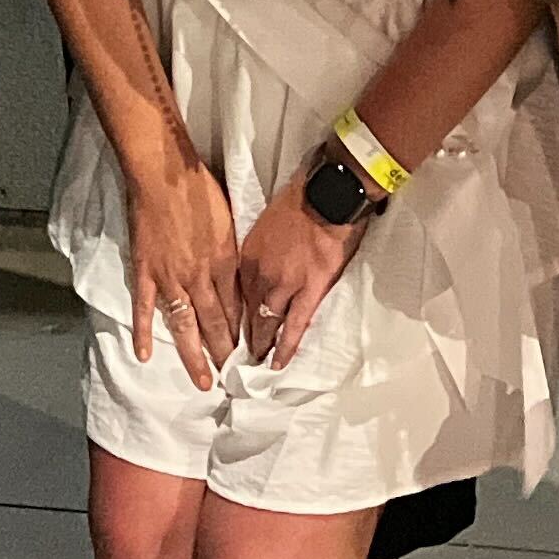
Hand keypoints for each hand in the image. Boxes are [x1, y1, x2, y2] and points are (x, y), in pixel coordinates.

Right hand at [123, 150, 238, 386]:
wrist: (163, 173)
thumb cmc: (200, 189)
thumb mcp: (230, 221)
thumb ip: (233, 254)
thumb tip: (238, 279)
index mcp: (225, 263)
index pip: (237, 308)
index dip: (243, 333)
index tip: (250, 354)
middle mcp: (200, 277)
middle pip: (216, 323)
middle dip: (225, 354)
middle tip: (232, 380)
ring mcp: (170, 278)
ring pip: (185, 325)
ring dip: (194, 356)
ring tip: (202, 383)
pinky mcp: (145, 272)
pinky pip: (145, 308)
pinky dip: (144, 333)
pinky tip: (144, 356)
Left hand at [231, 182, 361, 365]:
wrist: (328, 193)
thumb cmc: (301, 199)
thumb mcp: (267, 222)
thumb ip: (261, 248)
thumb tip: (264, 261)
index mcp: (247, 255)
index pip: (235, 293)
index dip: (233, 313)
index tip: (230, 327)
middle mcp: (260, 274)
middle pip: (246, 312)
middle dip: (241, 336)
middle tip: (237, 355)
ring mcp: (284, 285)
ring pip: (266, 323)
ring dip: (261, 345)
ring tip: (257, 363)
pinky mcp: (309, 291)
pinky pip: (294, 326)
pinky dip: (285, 348)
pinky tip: (278, 364)